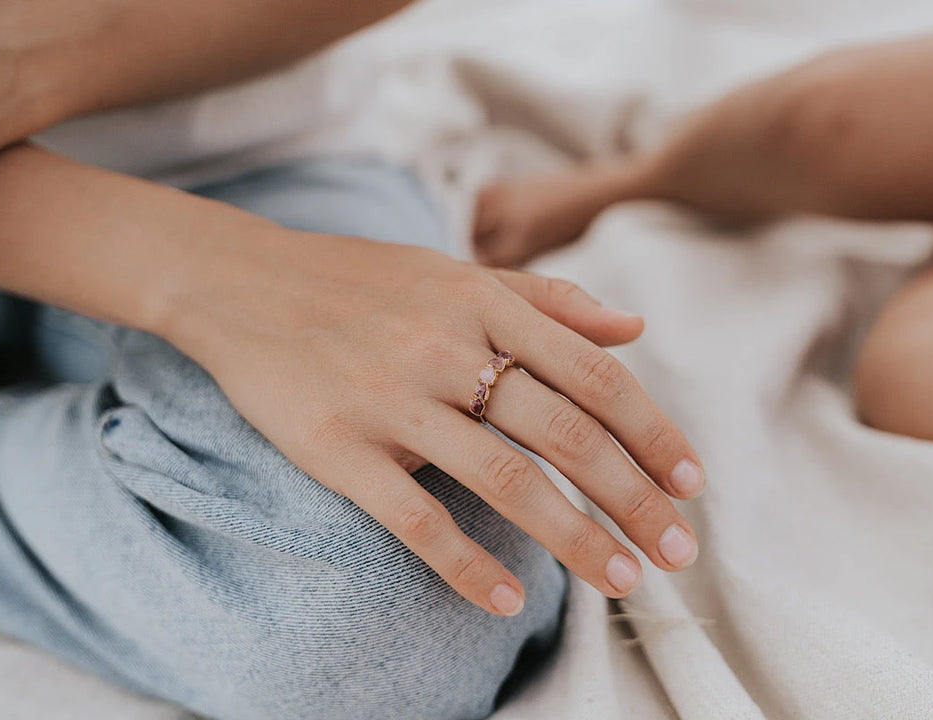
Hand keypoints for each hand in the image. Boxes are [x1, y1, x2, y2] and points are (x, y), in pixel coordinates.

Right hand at [164, 230, 704, 615]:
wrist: (240, 284)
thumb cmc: (361, 281)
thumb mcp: (456, 272)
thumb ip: (549, 300)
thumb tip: (635, 332)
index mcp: (483, 301)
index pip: (594, 373)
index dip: (652, 431)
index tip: (692, 481)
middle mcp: (446, 347)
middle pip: (565, 433)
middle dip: (634, 498)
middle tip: (679, 551)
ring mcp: (391, 399)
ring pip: (504, 480)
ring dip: (574, 539)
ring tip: (622, 580)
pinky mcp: (337, 447)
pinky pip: (413, 516)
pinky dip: (464, 564)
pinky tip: (506, 602)